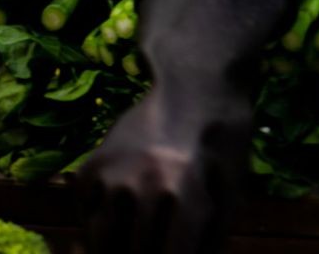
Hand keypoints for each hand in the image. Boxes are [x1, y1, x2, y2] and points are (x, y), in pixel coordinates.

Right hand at [77, 0, 296, 253]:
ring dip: (112, 251)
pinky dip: (95, 224)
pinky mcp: (93, 164)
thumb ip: (215, 233)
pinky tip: (113, 223)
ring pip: (102, 240)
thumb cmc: (222, 137)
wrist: (194, 82)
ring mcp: (114, 175)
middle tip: (148, 250)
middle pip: (136, 253)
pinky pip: (84, 212)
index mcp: (188, 194)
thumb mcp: (233, 184)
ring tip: (127, 248)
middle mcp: (147, 186)